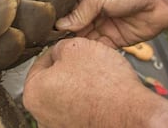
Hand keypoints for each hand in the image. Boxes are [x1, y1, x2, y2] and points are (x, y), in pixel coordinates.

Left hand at [23, 38, 167, 127]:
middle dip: (66, 70)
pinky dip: (85, 103)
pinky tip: (98, 95)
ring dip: (76, 87)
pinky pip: (77, 111)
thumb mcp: (75, 47)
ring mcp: (58, 127)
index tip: (66, 50)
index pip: (39, 63)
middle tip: (83, 63)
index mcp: (33, 93)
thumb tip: (57, 51)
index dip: (56, 51)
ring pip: (64, 97)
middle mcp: (41, 116)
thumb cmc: (106, 85)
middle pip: (51, 82)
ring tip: (94, 79)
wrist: (135, 114)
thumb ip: (58, 46)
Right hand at [56, 0, 167, 47]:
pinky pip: (97, 47)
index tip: (44, 25)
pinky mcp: (113, 39)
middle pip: (73, 24)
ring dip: (75, 43)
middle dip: (64, 32)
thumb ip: (79, 12)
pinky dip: (89, 51)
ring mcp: (102, 25)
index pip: (67, 7)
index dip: (57, 16)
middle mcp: (92, 10)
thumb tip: (60, 26)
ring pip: (83, 37)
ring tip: (61, 49)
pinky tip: (79, 53)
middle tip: (49, 41)